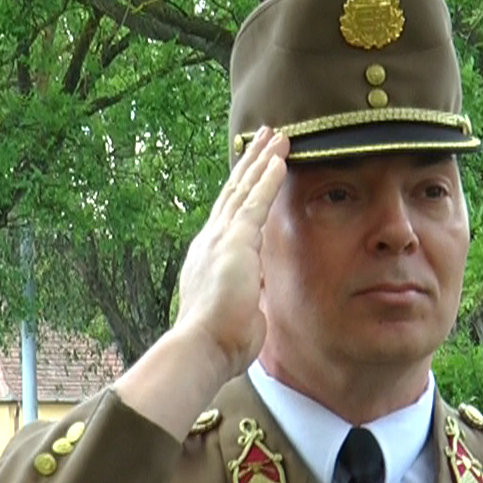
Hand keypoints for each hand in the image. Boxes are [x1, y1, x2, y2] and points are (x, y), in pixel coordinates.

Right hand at [169, 127, 289, 378]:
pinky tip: (279, 160)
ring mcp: (221, 238)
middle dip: (251, 163)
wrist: (202, 346)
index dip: (243, 191)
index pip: (231, 215)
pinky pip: (255, 202)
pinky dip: (268, 179)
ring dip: (262, 160)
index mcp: (212, 258)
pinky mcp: (234, 241)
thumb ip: (248, 297)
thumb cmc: (220, 340)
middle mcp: (212, 241)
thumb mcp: (239, 312)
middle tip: (264, 137)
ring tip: (277, 136)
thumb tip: (257, 298)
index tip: (254, 170)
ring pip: (244, 188)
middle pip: (234, 192)